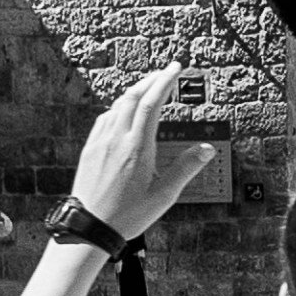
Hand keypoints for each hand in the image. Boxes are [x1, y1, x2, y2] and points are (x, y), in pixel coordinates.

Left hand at [68, 66, 213, 241]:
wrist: (89, 226)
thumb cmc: (126, 215)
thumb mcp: (163, 196)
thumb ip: (185, 169)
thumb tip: (205, 150)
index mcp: (137, 148)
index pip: (151, 103)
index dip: (164, 81)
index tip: (175, 68)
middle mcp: (117, 139)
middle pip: (132, 96)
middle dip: (150, 80)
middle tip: (165, 72)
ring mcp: (100, 142)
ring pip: (117, 104)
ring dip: (135, 91)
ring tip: (148, 89)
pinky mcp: (90, 148)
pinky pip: (105, 118)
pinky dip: (119, 106)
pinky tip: (123, 112)